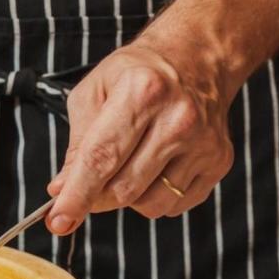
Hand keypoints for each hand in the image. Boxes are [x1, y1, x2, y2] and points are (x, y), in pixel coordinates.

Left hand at [45, 35, 235, 233]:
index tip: (59, 221)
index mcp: (142, 92)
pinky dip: (155, 196)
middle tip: (85, 189)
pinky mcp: (219, 160)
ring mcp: (203, 143)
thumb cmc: (139, 73)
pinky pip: (175, 205)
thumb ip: (76, 143)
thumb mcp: (94, 90)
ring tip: (128, 163)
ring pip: (150, 204)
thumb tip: (63, 190)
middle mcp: (178, 119)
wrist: (196, 58)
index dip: (78, 194)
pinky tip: (154, 166)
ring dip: (128, 197)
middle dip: (96, 198)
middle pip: (125, 188)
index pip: (102, 157)